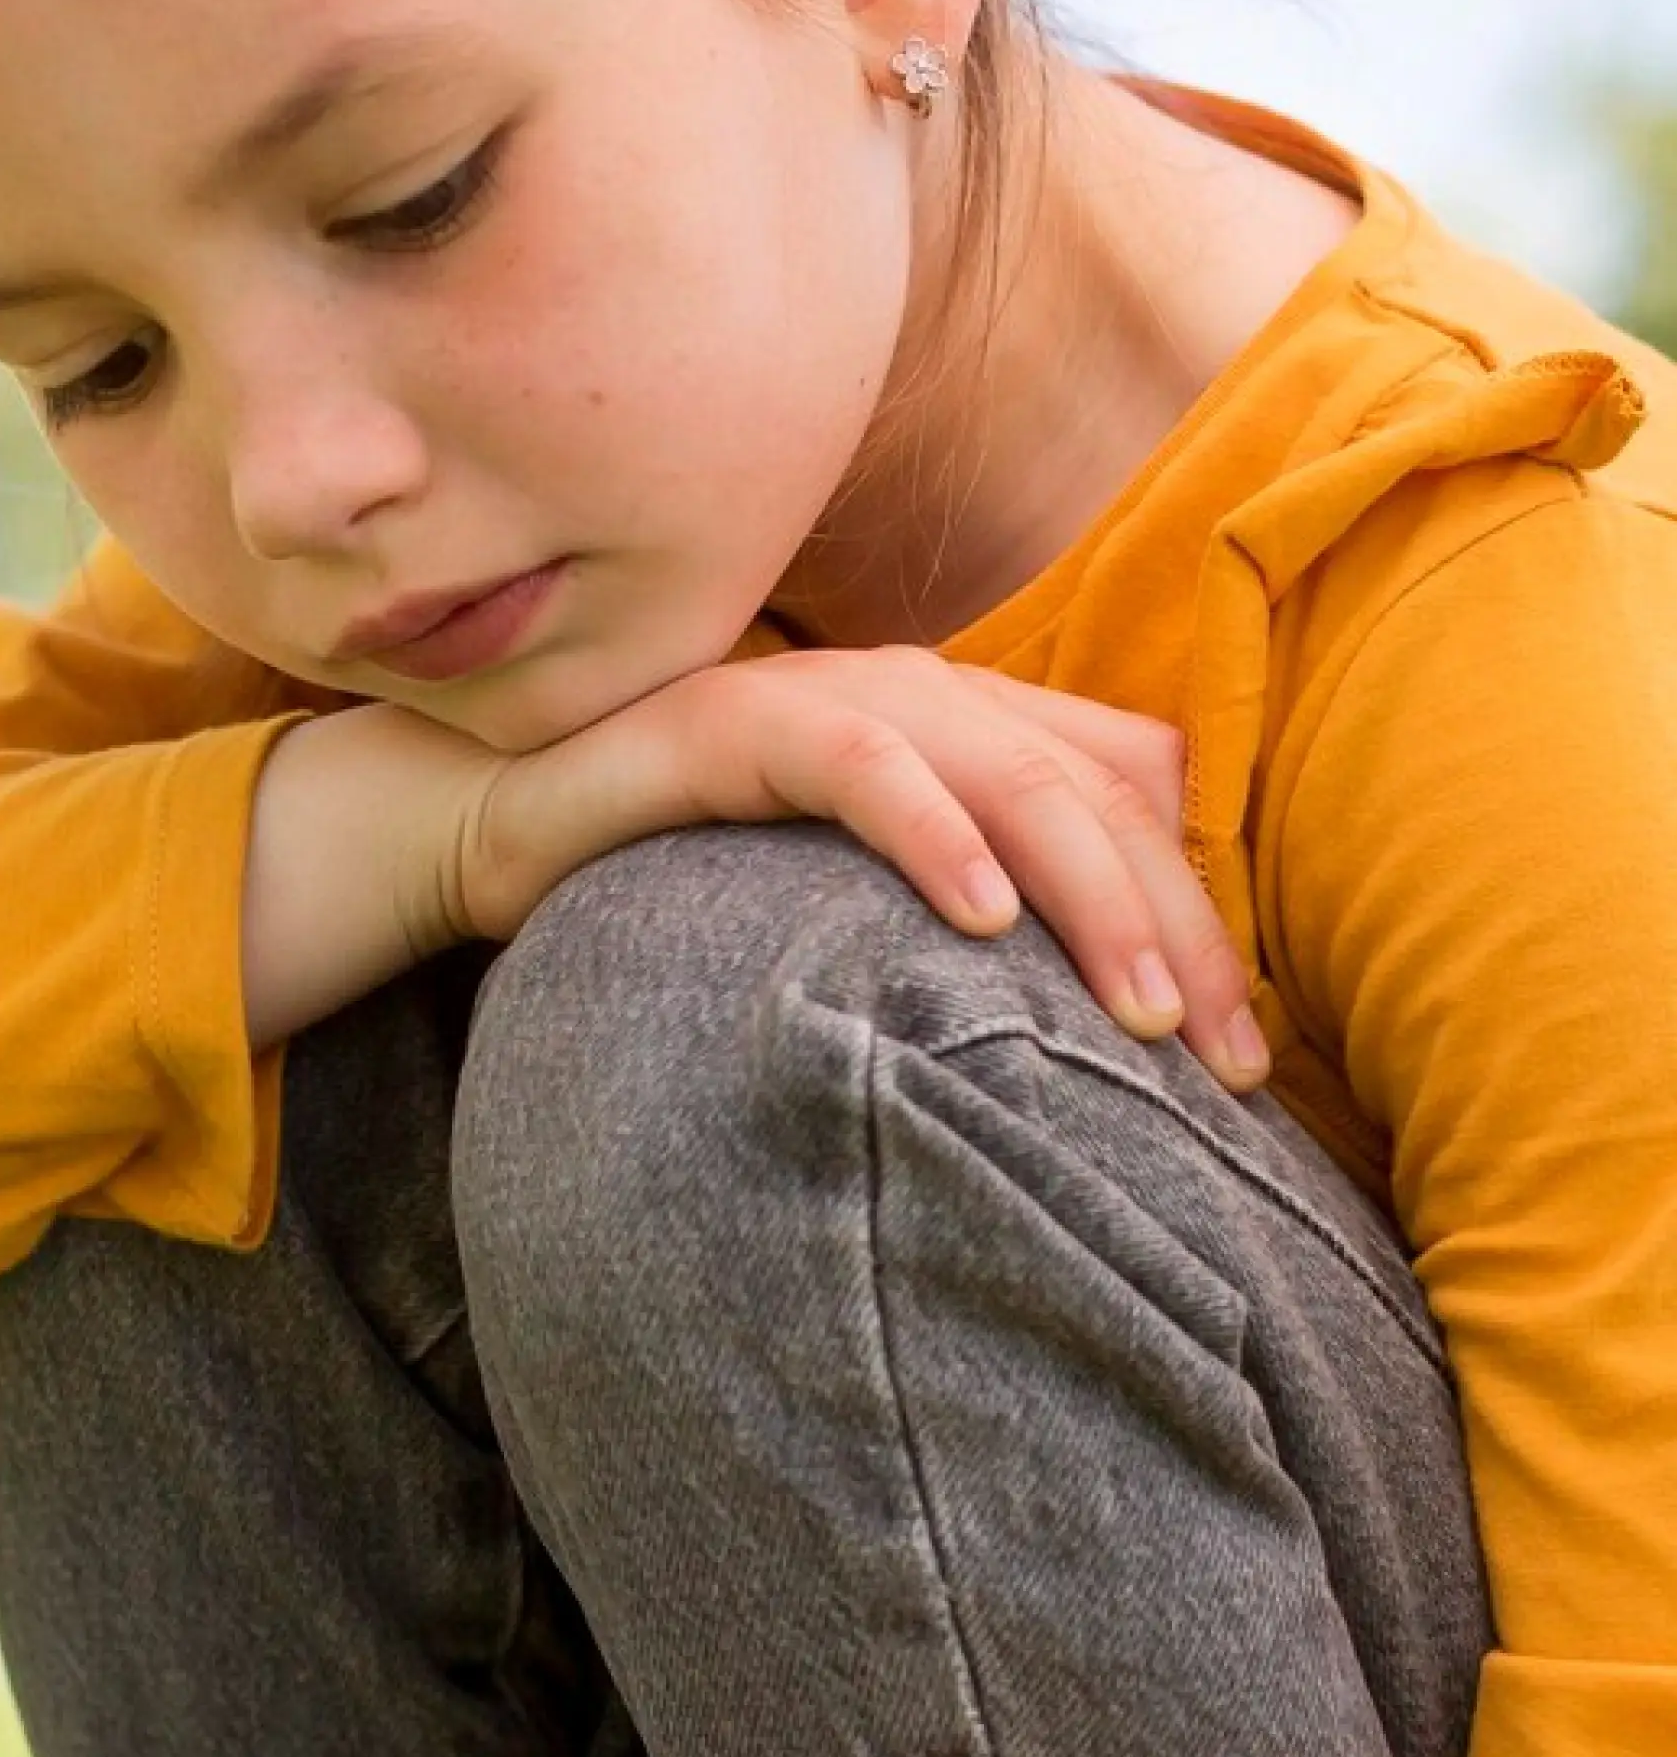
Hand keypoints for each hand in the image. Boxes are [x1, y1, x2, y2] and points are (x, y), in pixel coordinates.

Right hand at [441, 646, 1268, 1093]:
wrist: (512, 816)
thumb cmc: (699, 872)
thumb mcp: (863, 899)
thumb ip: (973, 908)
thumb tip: (1104, 1019)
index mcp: (967, 723)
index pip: (1133, 792)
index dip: (1203, 910)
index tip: (1244, 1056)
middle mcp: (919, 692)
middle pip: (1096, 792)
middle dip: (1176, 927)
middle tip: (1230, 1064)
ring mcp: (831, 696)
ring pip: (1008, 772)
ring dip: (1090, 892)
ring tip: (1143, 1014)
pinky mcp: (738, 721)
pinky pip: (859, 764)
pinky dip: (932, 829)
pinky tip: (983, 914)